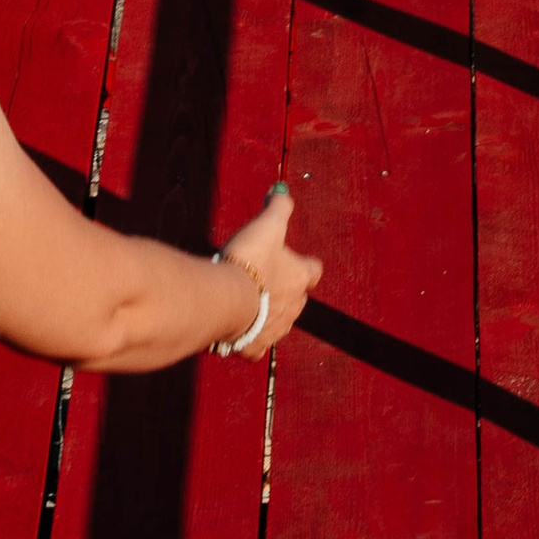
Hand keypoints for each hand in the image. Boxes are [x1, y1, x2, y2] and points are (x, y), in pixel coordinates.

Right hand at [213, 181, 323, 358]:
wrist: (225, 300)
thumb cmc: (249, 261)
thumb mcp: (267, 225)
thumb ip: (278, 207)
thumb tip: (282, 191)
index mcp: (300, 278)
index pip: (313, 269)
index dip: (304, 263)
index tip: (294, 259)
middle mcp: (293, 307)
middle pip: (297, 299)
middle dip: (285, 291)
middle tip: (264, 280)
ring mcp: (274, 330)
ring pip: (278, 322)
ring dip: (267, 313)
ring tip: (248, 302)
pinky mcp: (253, 347)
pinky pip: (255, 344)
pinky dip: (248, 337)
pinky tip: (236, 329)